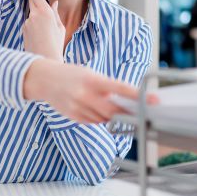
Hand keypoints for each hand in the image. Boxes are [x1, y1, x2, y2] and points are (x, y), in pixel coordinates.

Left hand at [23, 0, 64, 61]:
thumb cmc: (56, 45)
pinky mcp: (23, 29)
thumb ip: (55, 13)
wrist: (45, 59)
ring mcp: (27, 22)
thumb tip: (54, 3)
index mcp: (45, 13)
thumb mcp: (59, 27)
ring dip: (36, 16)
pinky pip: (29, 22)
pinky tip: (39, 35)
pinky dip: (33, 25)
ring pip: (31, 13)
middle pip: (31, 1)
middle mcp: (34, 15)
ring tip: (45, 30)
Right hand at [23, 58, 156, 123]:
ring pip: (105, 118)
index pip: (122, 90)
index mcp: (92, 80)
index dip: (140, 97)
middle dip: (129, 113)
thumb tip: (126, 100)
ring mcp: (78, 108)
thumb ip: (106, 86)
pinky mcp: (73, 117)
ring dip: (113, 116)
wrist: (43, 79)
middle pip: (115, 111)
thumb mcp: (89, 73)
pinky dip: (100, 118)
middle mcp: (85, 96)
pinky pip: (93, 121)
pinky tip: (98, 110)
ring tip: (115, 108)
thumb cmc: (71, 74)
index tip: (154, 100)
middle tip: (143, 112)